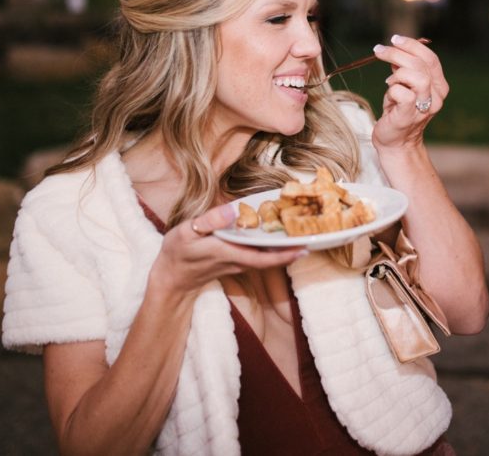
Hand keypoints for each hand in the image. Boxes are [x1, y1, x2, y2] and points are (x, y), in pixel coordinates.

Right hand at [149, 202, 306, 296]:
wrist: (171, 279)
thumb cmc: (177, 254)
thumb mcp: (186, 233)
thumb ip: (208, 222)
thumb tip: (231, 210)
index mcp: (228, 253)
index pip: (263, 258)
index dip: (286, 255)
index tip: (305, 247)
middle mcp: (238, 261)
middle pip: (273, 258)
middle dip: (295, 248)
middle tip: (316, 233)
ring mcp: (239, 263)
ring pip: (269, 257)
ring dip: (287, 247)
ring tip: (305, 229)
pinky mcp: (238, 261)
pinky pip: (261, 255)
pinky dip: (275, 246)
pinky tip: (282, 234)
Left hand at [370, 34, 448, 149]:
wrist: (395, 143)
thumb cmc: (398, 112)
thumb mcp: (404, 86)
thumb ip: (404, 69)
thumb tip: (395, 50)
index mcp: (439, 87)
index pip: (430, 59)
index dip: (413, 45)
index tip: (395, 39)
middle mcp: (436, 97)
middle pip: (421, 65)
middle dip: (397, 53)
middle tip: (379, 51)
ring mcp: (424, 108)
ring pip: (417, 77)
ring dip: (397, 72)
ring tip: (388, 80)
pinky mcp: (409, 116)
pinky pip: (402, 93)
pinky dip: (392, 89)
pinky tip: (389, 96)